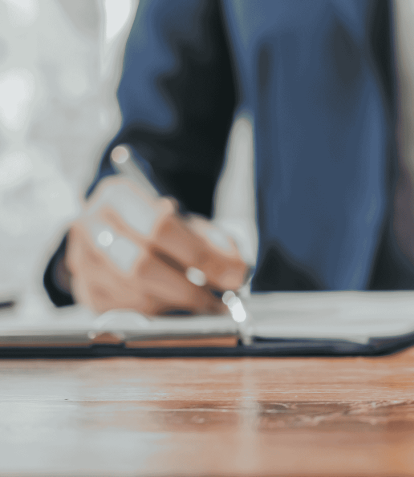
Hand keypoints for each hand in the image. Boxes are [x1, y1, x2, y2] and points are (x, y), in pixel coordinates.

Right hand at [62, 176, 247, 314]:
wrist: (122, 230)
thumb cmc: (161, 225)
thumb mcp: (189, 222)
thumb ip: (215, 241)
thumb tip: (236, 271)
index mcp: (118, 196)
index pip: (159, 227)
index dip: (200, 255)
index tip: (233, 276)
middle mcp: (91, 226)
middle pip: (140, 265)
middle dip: (188, 289)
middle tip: (220, 300)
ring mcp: (82, 261)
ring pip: (134, 294)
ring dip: (177, 304)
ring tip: (203, 301)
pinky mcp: (86, 291)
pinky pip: (127, 312)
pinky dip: (160, 312)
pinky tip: (175, 303)